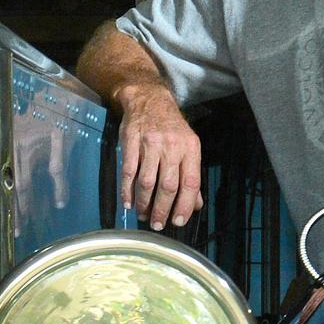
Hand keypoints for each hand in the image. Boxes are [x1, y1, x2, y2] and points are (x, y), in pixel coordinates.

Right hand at [115, 85, 202, 229]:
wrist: (148, 99)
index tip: (178, 222)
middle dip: (162, 209)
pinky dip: (128, 190)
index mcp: (190, 148)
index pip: (191, 182)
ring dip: (144, 203)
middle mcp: (172, 146)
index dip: (184, 205)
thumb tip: (195, 205)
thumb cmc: (171, 127)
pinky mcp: (131, 142)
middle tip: (158, 224)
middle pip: (168, 185)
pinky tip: (129, 203)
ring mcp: (150, 144)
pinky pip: (129, 171)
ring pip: (147, 181)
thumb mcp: (187, 147)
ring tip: (143, 216)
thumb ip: (191, 176)